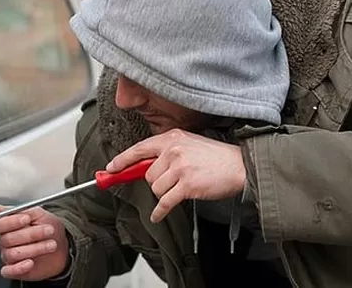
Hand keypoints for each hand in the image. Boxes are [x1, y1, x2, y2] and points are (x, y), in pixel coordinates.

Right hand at [0, 206, 69, 280]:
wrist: (62, 245)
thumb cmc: (49, 228)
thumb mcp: (39, 214)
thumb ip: (21, 210)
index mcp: (7, 226)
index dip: (11, 222)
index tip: (27, 219)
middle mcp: (5, 241)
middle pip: (7, 239)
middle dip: (31, 234)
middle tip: (48, 230)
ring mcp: (9, 256)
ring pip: (12, 254)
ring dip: (34, 249)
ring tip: (50, 244)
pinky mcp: (14, 270)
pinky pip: (8, 271)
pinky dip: (19, 267)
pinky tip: (30, 262)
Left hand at [107, 129, 245, 222]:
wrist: (240, 166)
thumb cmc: (216, 157)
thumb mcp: (189, 144)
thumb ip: (168, 151)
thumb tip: (144, 166)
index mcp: (172, 138)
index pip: (140, 149)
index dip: (122, 160)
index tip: (111, 168)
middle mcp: (173, 150)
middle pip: (147, 174)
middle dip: (156, 182)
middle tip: (173, 181)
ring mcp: (180, 168)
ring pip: (155, 188)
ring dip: (165, 194)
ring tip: (181, 188)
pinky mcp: (187, 185)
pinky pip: (164, 202)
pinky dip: (160, 211)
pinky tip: (158, 214)